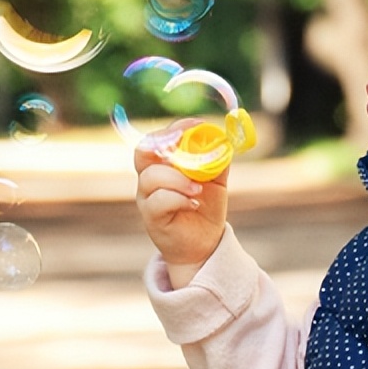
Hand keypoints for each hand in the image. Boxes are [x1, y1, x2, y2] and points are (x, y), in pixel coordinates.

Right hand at [135, 122, 228, 286]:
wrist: (204, 243)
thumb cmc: (205, 206)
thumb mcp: (216, 179)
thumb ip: (218, 159)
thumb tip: (224, 139)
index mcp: (163, 163)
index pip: (158, 138)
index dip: (174, 128)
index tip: (196, 126)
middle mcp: (150, 178)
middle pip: (143, 151)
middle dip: (165, 145)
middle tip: (187, 149)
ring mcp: (147, 198)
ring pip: (151, 177)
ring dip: (178, 179)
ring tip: (198, 189)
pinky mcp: (151, 217)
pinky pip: (158, 201)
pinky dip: (178, 198)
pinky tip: (193, 203)